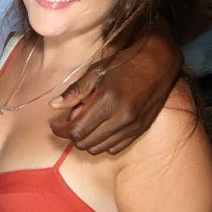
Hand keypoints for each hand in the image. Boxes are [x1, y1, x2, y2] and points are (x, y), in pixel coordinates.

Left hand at [49, 33, 180, 154]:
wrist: (158, 64)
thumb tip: (53, 106)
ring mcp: (133, 126)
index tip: (54, 125)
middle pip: (85, 142)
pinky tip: (100, 127)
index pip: (77, 130)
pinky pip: (114, 148)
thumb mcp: (96, 72)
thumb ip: (75, 91)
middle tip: (70, 121)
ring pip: (99, 148)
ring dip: (87, 140)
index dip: (60, 130)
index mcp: (108, 101)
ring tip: (85, 123)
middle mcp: (122, 117)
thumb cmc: (124, 64)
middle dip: (72, 135)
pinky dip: (102, 142)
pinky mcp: (140, 130)